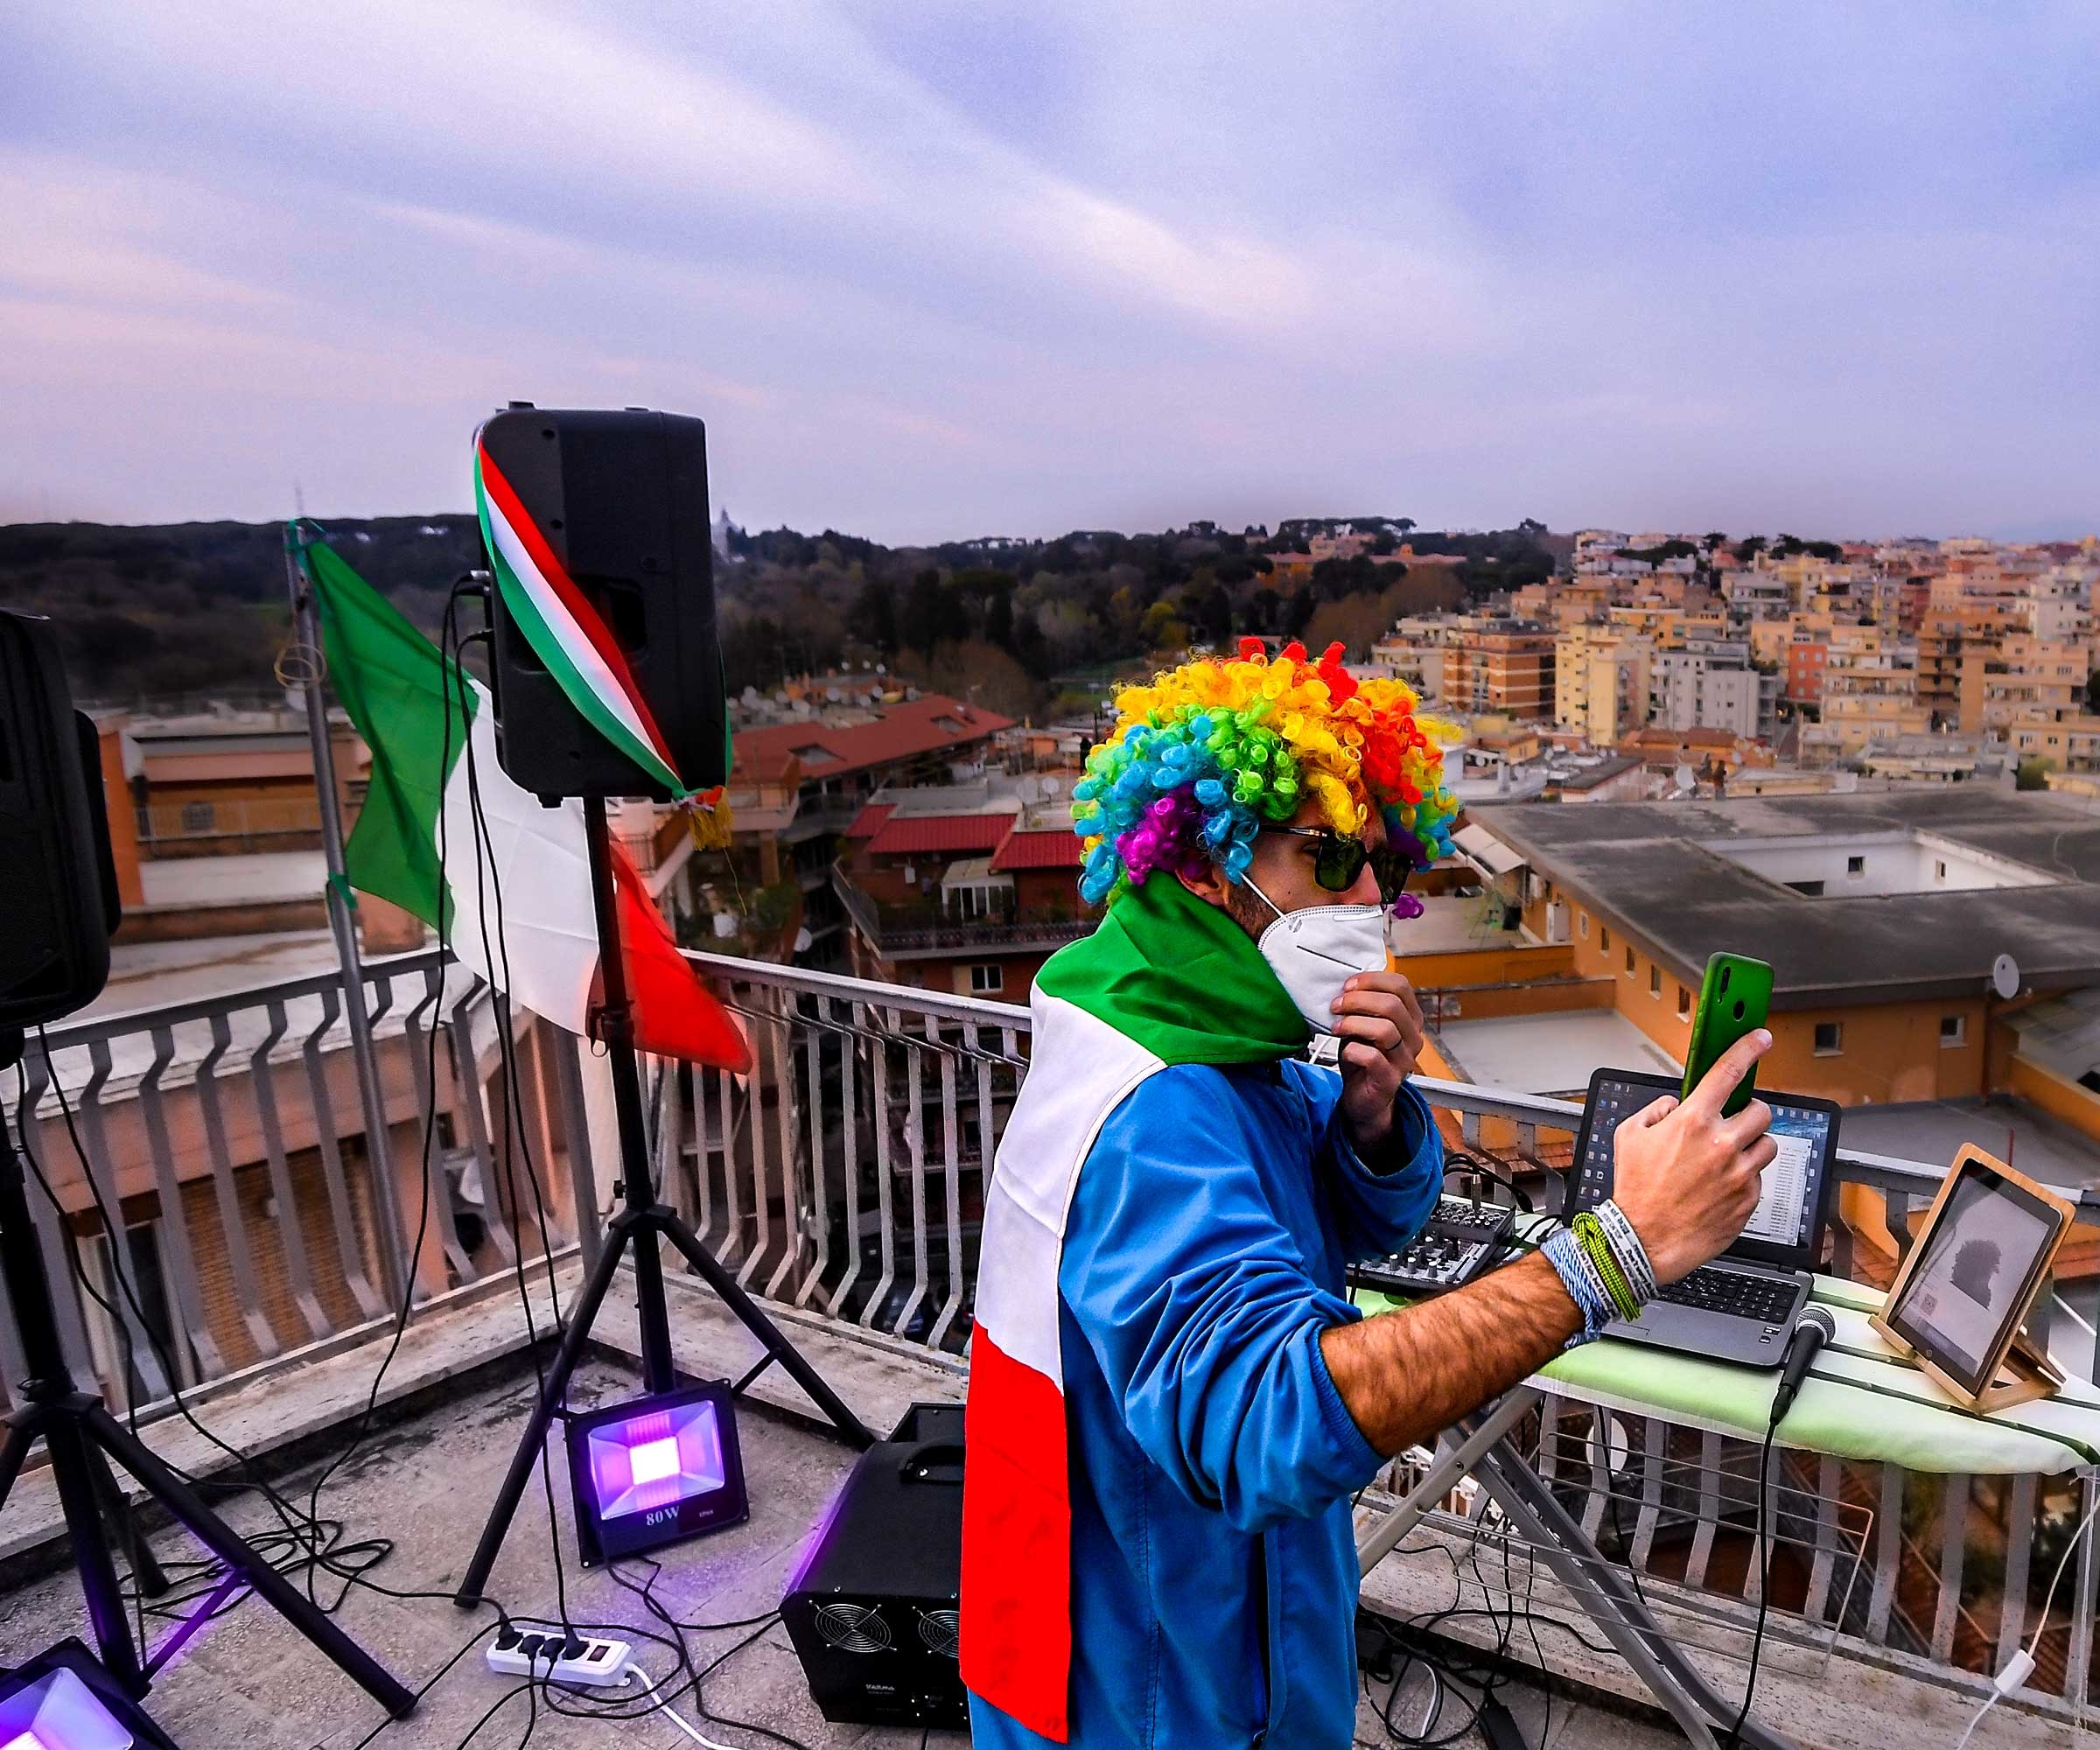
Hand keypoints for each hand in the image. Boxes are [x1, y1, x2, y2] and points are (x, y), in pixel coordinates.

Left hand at [1332, 971, 1425, 1151]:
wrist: (1363, 1097)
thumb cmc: (1364, 1058)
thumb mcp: (1364, 1025)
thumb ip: (1361, 1006)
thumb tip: (1345, 986)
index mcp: (1409, 1018)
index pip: (1401, 986)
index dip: (1372, 981)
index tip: (1348, 985)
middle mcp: (1412, 1037)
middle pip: (1392, 1005)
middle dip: (1358, 1000)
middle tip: (1336, 1005)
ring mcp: (1403, 1059)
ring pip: (1385, 1029)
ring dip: (1354, 1023)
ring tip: (1337, 1027)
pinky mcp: (1389, 1079)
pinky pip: (1373, 1057)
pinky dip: (1353, 1050)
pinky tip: (1345, 1051)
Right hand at [1608, 1029, 1777, 1282]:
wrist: (1645, 1239)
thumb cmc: (1635, 1191)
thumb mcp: (1629, 1137)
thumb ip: (1655, 1111)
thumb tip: (1674, 1106)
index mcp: (1692, 1122)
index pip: (1729, 1073)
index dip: (1748, 1049)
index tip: (1760, 1039)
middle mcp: (1722, 1143)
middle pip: (1762, 1111)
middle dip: (1749, 1114)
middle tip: (1734, 1124)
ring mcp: (1739, 1172)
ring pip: (1768, 1144)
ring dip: (1752, 1146)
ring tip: (1729, 1159)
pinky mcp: (1749, 1198)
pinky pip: (1759, 1177)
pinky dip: (1744, 1177)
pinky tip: (1720, 1187)